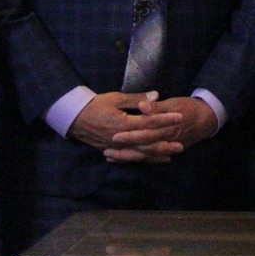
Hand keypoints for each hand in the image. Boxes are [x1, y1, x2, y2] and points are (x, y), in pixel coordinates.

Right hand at [69, 91, 183, 159]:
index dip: (165, 120)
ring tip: (170, 156)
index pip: (149, 122)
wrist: (74, 118)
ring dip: (155, 155)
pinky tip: (152, 160)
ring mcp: (116, 147)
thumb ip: (136, 99)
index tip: (180, 118)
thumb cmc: (95, 105)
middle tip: (180, 145)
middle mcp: (121, 138)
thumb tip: (156, 95)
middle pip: (146, 143)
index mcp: (123, 123)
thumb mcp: (115, 98)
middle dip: (164, 144)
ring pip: (139, 153)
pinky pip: (130, 157)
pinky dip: (142, 159)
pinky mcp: (112, 150)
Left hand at [104, 96, 218, 163]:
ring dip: (128, 157)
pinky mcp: (168, 150)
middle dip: (125, 151)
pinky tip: (126, 159)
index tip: (114, 137)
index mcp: (166, 127)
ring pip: (145, 156)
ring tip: (111, 157)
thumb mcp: (174, 103)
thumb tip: (143, 106)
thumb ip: (157, 107)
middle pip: (142, 148)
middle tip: (107, 152)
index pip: (145, 132)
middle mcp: (166, 140)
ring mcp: (167, 147)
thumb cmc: (189, 107)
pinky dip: (138, 159)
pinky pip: (151, 158)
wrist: (207, 118)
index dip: (130, 136)